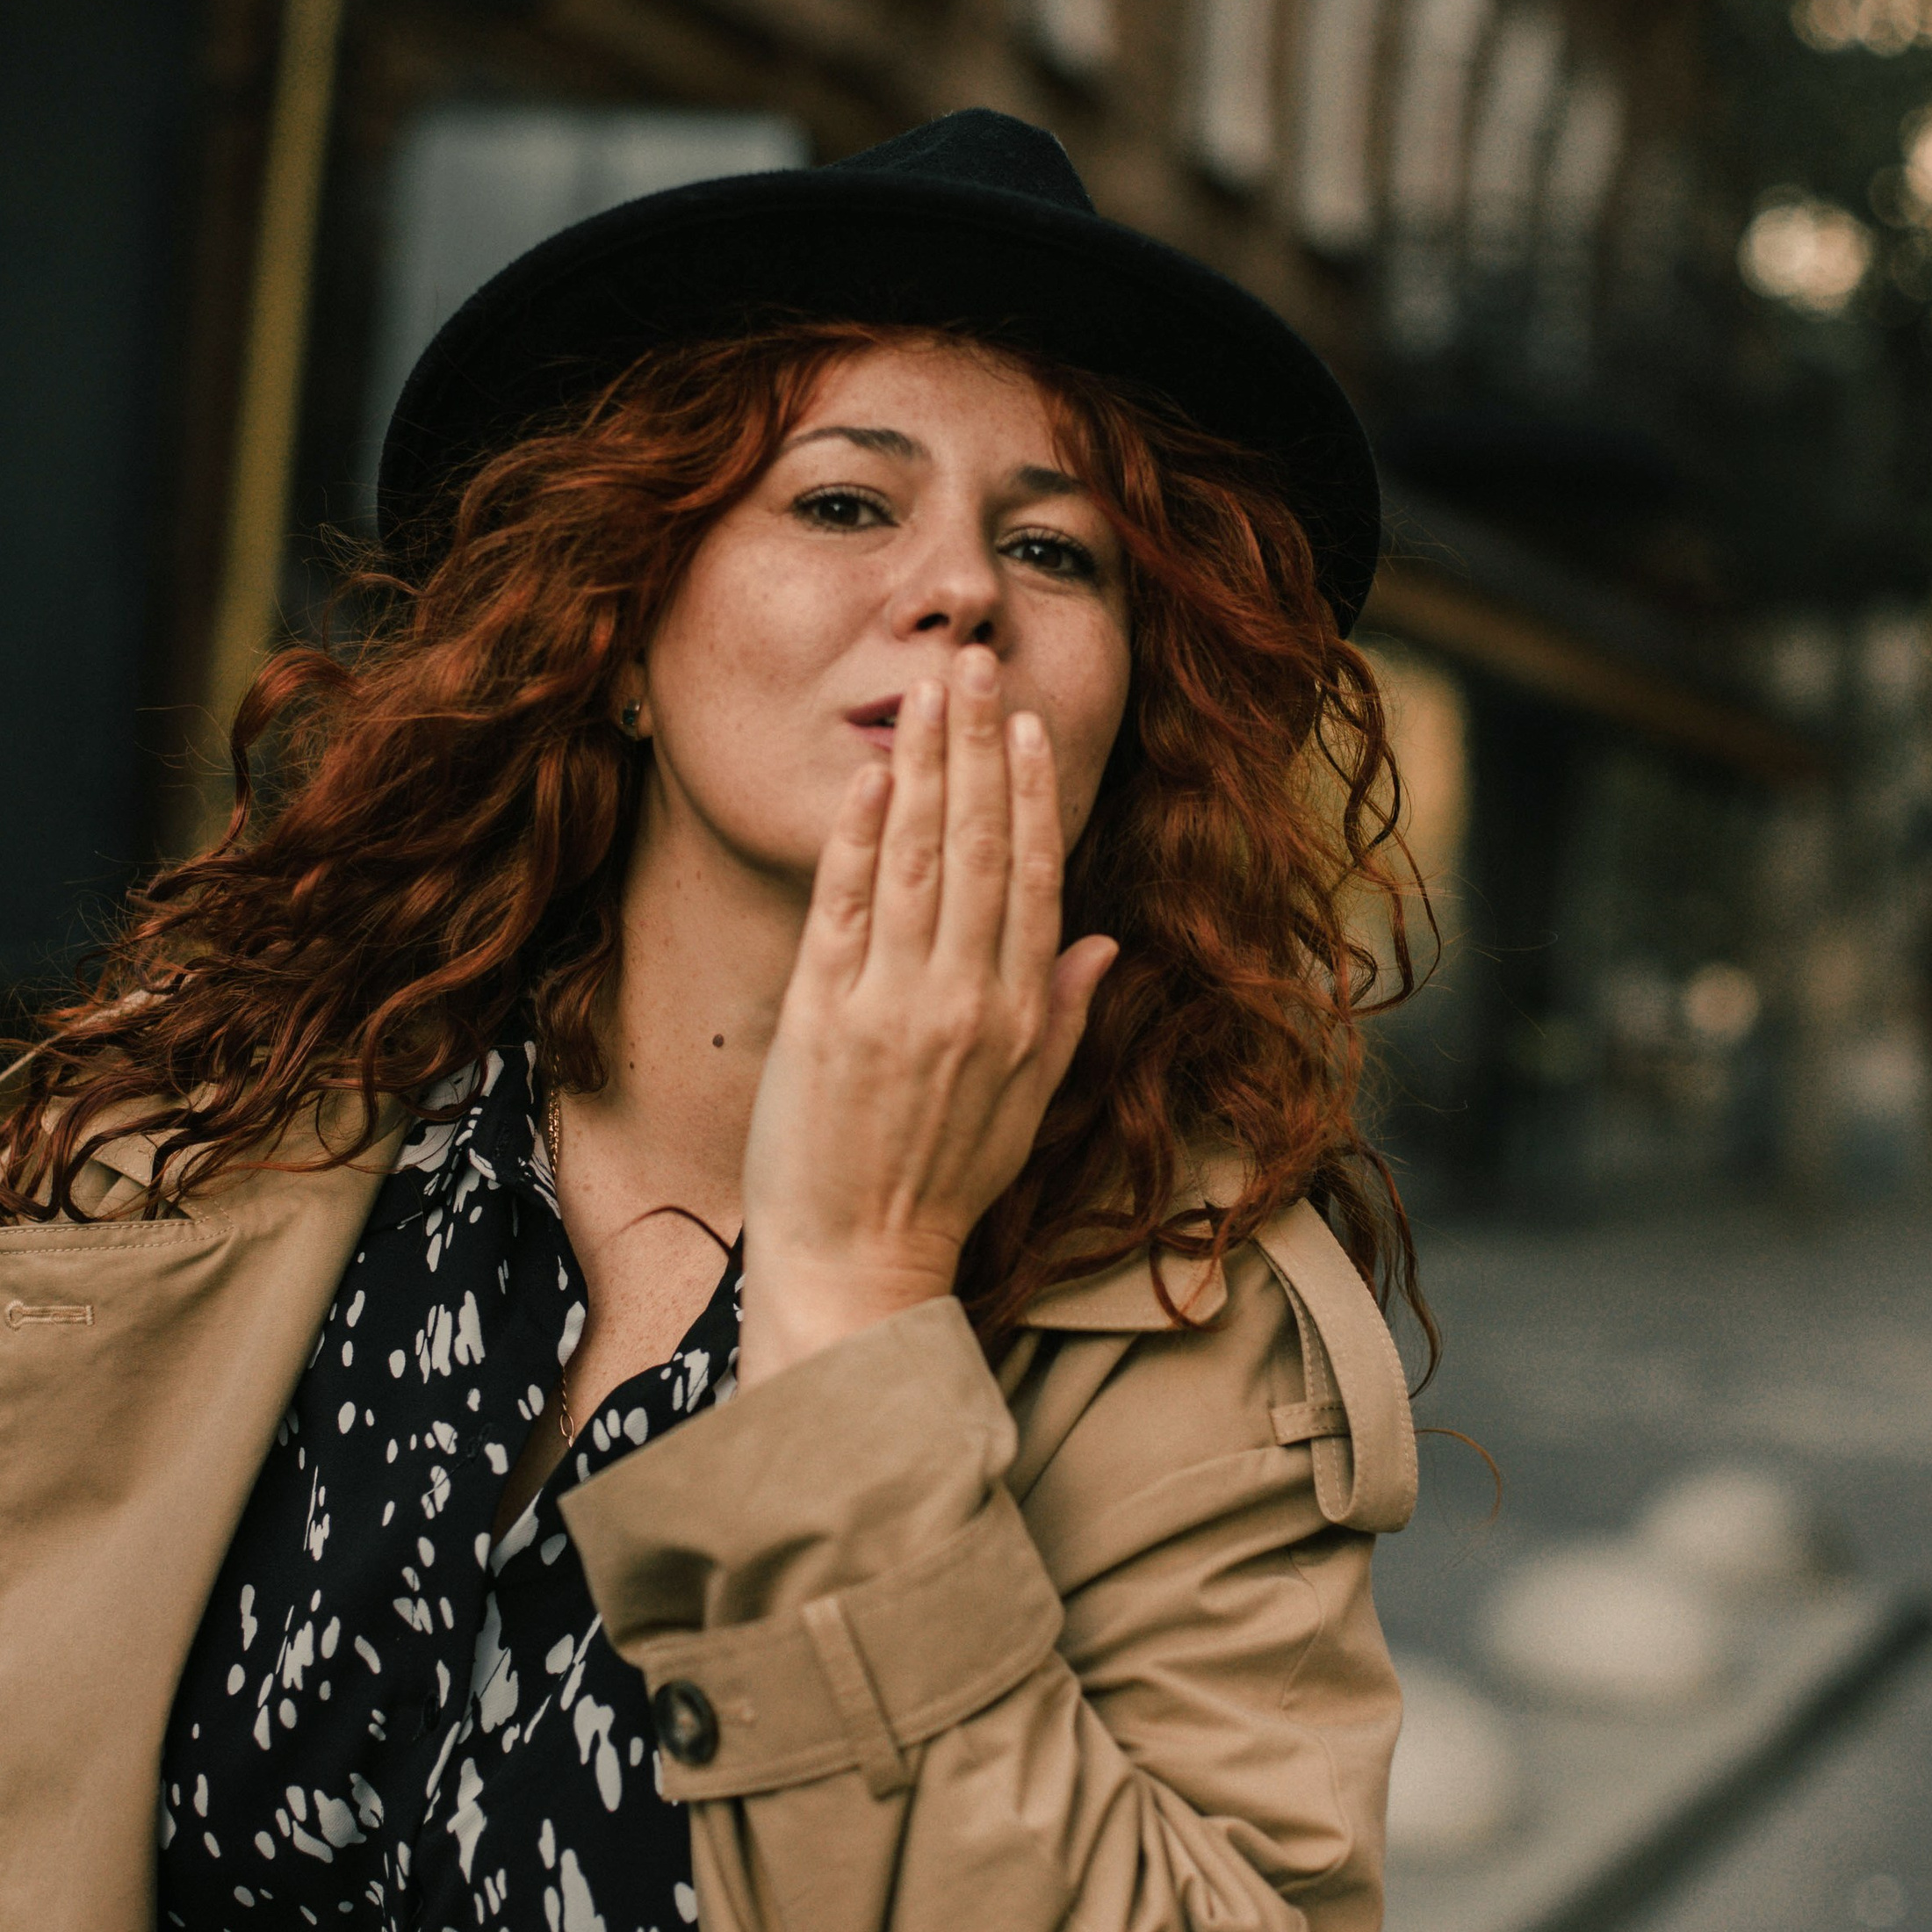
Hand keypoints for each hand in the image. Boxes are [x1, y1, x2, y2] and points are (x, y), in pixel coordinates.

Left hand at [738, 647, 1117, 1382]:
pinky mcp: (825, 1016)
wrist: (859, 1265)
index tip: (1031, 726)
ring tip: (930, 691)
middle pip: (984, 849)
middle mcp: (967, 1000)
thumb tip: (1105, 941)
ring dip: (929, 767)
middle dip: (981, 749)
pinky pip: (848, 908)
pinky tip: (874, 775)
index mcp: (1021, 1018)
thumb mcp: (1026, 1106)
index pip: (1038, 880)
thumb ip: (1065, 1016)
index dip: (1036, 795)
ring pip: (923, 861)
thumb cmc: (941, 1188)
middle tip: (976, 666)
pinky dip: (862, 838)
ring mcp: (895, 1005)